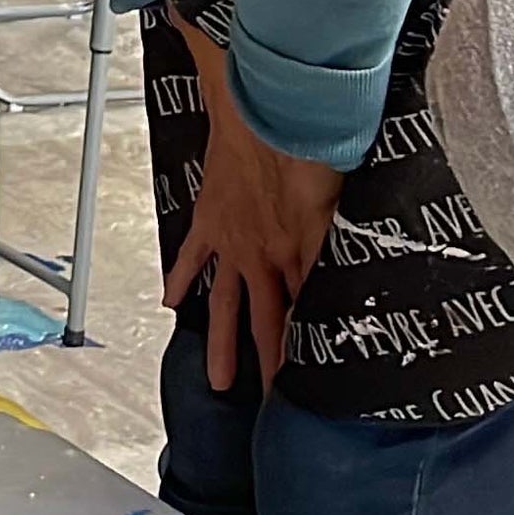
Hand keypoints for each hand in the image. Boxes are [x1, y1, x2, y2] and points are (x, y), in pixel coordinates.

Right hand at [164, 22, 342, 391]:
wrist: (258, 112)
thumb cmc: (306, 147)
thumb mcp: (336, 201)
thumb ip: (336, 244)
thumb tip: (341, 284)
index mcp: (296, 255)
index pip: (301, 317)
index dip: (302, 354)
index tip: (304, 387)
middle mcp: (261, 258)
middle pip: (261, 322)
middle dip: (264, 365)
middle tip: (261, 402)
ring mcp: (231, 242)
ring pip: (225, 303)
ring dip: (221, 342)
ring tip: (217, 380)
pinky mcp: (209, 220)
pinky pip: (192, 257)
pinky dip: (180, 279)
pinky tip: (171, 303)